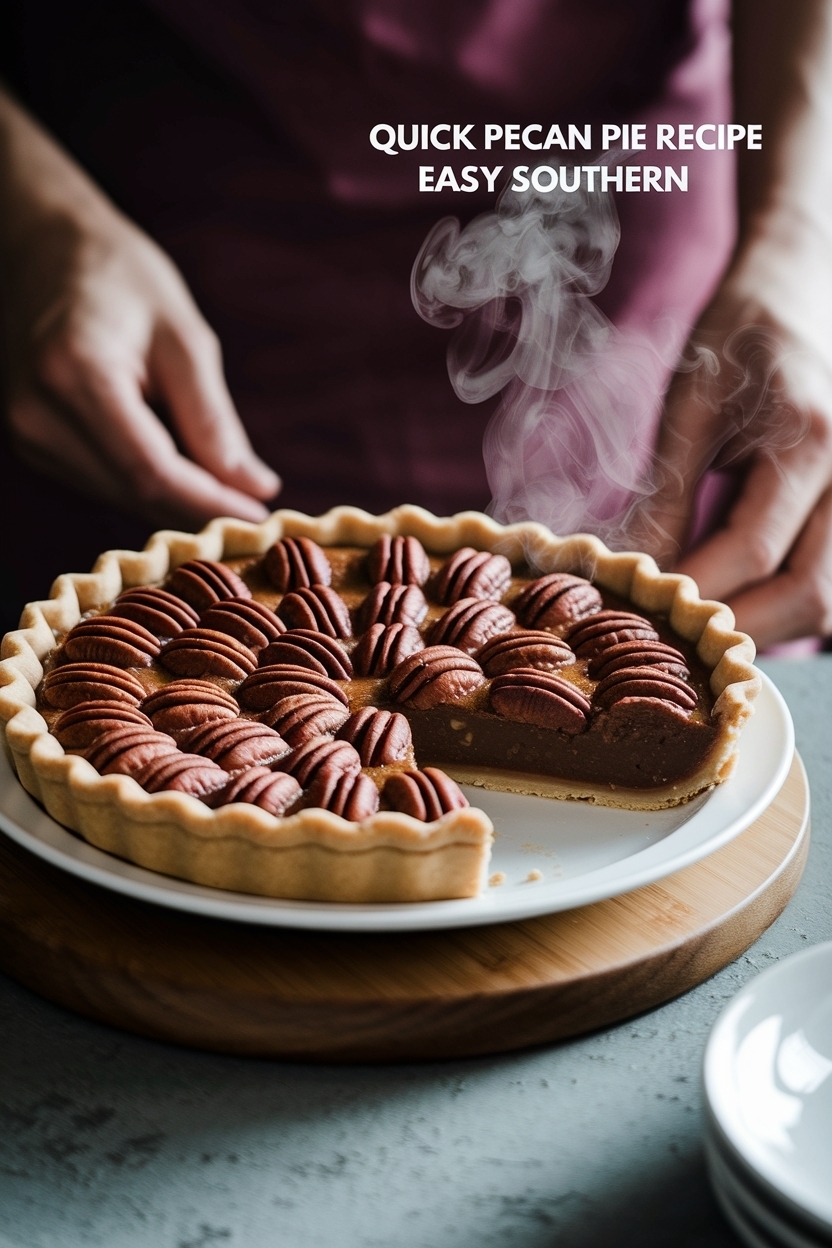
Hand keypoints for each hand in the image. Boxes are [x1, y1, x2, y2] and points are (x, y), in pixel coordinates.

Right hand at [3, 191, 279, 526]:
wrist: (42, 247)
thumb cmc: (119, 276)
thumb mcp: (183, 337)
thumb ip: (213, 419)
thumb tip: (254, 485)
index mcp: (76, 374)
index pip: (150, 470)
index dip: (208, 500)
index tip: (260, 512)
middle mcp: (38, 412)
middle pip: (132, 491)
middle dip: (197, 507)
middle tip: (255, 507)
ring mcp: (25, 432)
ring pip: (116, 496)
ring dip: (174, 502)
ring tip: (228, 490)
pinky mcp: (30, 442)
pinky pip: (99, 483)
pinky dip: (146, 487)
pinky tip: (184, 473)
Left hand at [631, 288, 831, 647]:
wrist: (804, 291)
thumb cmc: (742, 336)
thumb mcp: (692, 404)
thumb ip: (668, 493)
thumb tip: (636, 570)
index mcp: (810, 440)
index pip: (754, 549)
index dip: (696, 591)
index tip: (645, 612)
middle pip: (810, 595)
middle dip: (738, 629)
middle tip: (675, 641)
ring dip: (769, 626)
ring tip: (707, 625)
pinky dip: (792, 605)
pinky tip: (746, 600)